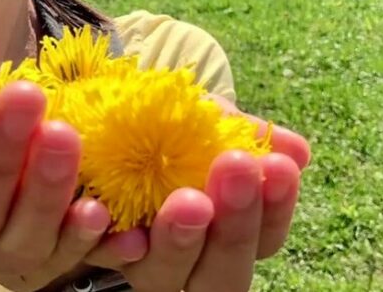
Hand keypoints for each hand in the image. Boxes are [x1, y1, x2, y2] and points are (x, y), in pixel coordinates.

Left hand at [82, 99, 310, 291]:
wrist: (92, 108)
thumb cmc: (161, 118)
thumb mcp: (203, 116)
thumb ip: (243, 134)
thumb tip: (296, 152)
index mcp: (223, 233)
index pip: (263, 240)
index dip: (274, 210)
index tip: (277, 166)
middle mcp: (185, 260)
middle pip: (221, 277)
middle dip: (234, 227)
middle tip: (237, 168)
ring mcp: (136, 262)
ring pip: (163, 278)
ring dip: (178, 241)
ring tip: (187, 199)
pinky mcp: (86, 250)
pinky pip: (95, 257)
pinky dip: (106, 241)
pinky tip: (105, 212)